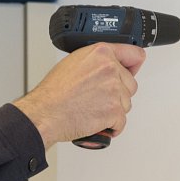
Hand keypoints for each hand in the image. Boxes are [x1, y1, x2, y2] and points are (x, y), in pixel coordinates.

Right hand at [12, 42, 145, 147]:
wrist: (45, 114)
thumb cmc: (53, 93)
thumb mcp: (73, 63)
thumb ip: (95, 62)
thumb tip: (106, 68)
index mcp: (101, 53)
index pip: (134, 55)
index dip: (132, 66)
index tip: (131, 71)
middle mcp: (110, 69)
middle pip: (130, 84)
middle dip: (118, 94)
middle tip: (98, 99)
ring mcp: (114, 90)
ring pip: (126, 104)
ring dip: (113, 111)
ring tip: (93, 110)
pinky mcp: (114, 111)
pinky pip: (121, 122)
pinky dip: (111, 127)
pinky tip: (97, 123)